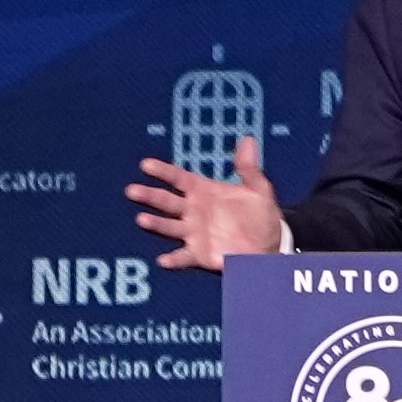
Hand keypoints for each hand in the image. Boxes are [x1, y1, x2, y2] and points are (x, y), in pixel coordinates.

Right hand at [129, 137, 289, 268]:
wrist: (268, 244)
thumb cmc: (259, 214)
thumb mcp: (258, 188)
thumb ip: (249, 167)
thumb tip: (249, 140)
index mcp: (203, 191)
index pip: (178, 178)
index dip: (162, 171)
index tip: (146, 165)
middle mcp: (193, 211)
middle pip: (166, 201)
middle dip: (149, 196)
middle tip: (132, 190)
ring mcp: (193, 232)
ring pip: (169, 226)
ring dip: (156, 223)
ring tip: (142, 220)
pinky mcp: (199, 253)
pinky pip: (183, 256)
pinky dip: (173, 259)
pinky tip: (163, 260)